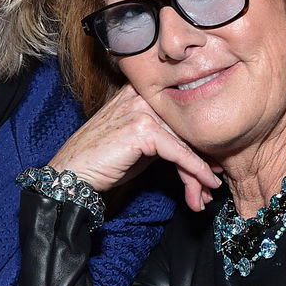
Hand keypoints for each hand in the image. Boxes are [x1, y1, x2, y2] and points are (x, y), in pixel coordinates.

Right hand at [49, 86, 221, 212]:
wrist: (72, 174)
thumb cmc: (102, 161)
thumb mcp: (138, 144)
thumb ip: (163, 137)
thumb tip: (196, 151)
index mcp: (140, 92)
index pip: (180, 114)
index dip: (198, 140)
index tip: (213, 162)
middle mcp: (142, 95)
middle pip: (185, 127)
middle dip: (202, 159)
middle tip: (212, 183)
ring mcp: (141, 109)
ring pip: (185, 141)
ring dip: (199, 173)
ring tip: (206, 193)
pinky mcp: (142, 127)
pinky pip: (179, 151)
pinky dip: (195, 170)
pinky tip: (204, 183)